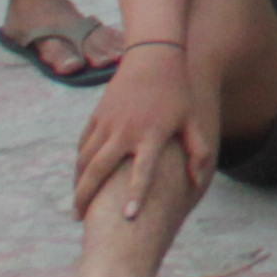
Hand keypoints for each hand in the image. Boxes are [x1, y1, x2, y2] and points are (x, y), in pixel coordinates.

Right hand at [72, 50, 212, 222]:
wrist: (153, 57)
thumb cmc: (177, 93)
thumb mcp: (192, 119)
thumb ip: (198, 151)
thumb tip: (197, 182)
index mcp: (152, 134)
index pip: (143, 171)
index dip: (136, 194)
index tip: (128, 217)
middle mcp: (125, 130)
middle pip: (99, 169)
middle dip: (86, 196)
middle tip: (79, 220)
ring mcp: (108, 123)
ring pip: (85, 160)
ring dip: (79, 183)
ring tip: (78, 205)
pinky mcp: (97, 117)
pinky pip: (84, 145)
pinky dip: (80, 164)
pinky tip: (81, 178)